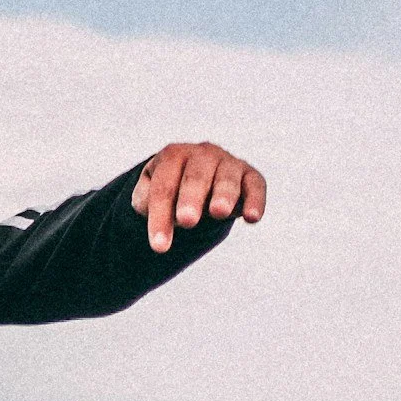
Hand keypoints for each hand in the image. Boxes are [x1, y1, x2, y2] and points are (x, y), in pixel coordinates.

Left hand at [131, 143, 265, 253]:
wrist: (197, 180)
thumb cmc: (171, 190)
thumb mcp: (149, 192)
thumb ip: (144, 198)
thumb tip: (148, 206)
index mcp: (174, 156)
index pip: (164, 186)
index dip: (160, 216)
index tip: (159, 246)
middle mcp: (202, 154)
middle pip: (195, 177)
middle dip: (190, 198)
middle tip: (186, 220)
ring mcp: (228, 163)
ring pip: (227, 178)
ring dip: (223, 195)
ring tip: (218, 213)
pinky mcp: (250, 176)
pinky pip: (255, 185)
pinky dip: (256, 200)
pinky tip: (252, 218)